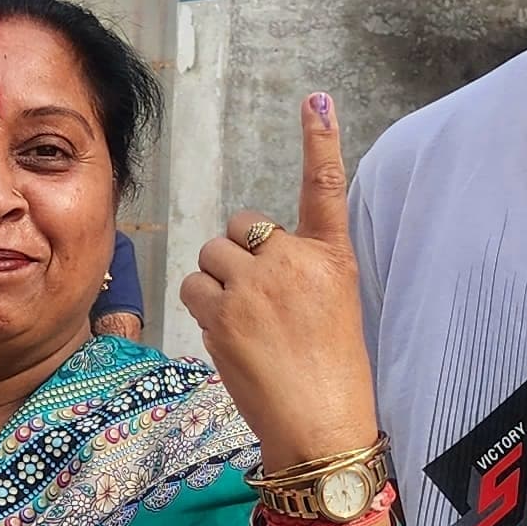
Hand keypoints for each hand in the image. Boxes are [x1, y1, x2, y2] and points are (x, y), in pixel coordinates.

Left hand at [180, 92, 380, 469]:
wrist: (321, 425)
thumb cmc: (330, 371)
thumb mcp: (333, 306)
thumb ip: (299, 271)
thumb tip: (251, 251)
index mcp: (333, 258)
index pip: (326, 187)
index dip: (321, 141)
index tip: (316, 99)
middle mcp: (295, 262)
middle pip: (241, 228)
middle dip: (238, 256)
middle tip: (258, 302)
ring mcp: (257, 286)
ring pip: (210, 257)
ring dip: (216, 282)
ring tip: (245, 323)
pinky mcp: (223, 312)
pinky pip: (193, 287)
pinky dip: (201, 306)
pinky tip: (229, 335)